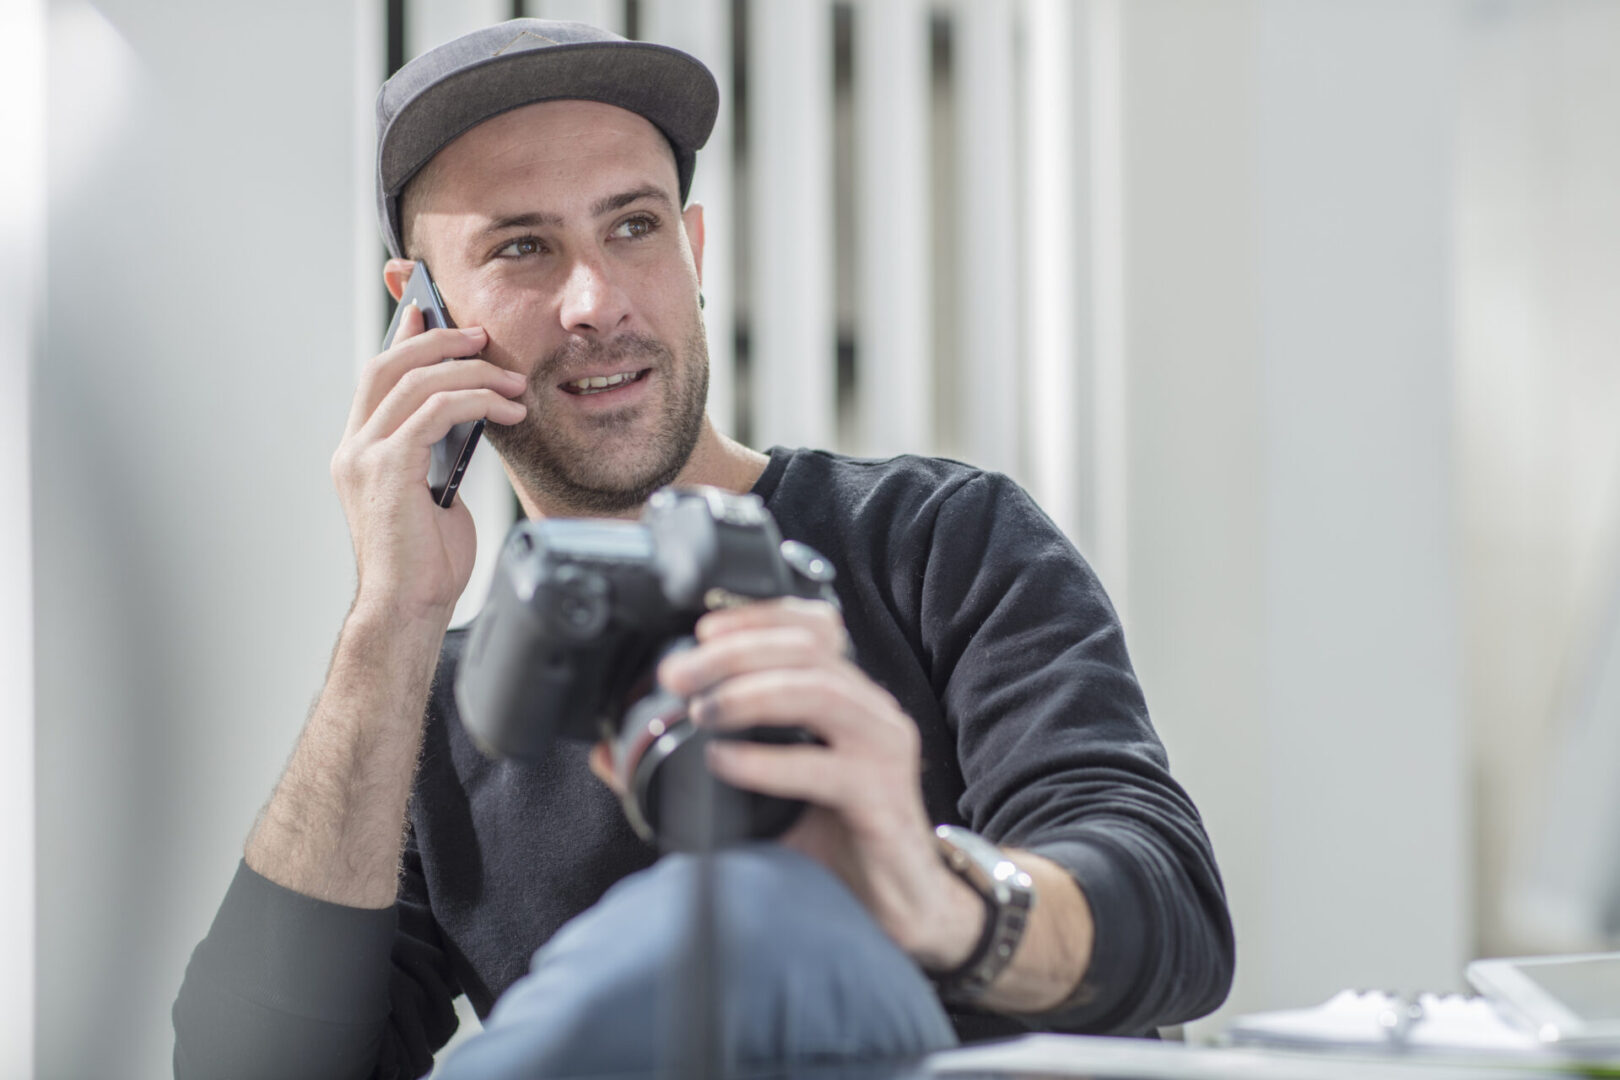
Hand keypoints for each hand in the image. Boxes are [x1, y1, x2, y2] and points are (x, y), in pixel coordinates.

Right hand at [330, 301, 527, 622]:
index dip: (404, 338)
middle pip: (388, 366)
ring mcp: (365, 457)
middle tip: (482, 337)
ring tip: (512, 381)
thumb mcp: (436, 493)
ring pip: (415, 382)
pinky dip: (478, 402)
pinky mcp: (388, 469)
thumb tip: (469, 419)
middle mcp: (354, 448)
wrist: (409, 608)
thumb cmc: (427, 563)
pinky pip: (436, 412)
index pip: (377, 377)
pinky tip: (509, 412)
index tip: (432, 313)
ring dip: (471, 372)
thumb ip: (438, 453)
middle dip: (438, 340)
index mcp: (360, 451)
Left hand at [651, 598, 986, 968]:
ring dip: (751, 692)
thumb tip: (614, 755)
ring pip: (820, 691)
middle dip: (735, 652)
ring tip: (702, 710)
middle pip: (808, 648)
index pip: (813, 625)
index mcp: (848, 697)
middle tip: (679, 674)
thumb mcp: (764, 791)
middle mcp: (872, 710)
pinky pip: (824, 767)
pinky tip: (725, 763)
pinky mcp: (883, 796)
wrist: (899, 906)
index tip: (700, 628)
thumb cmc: (835, 841)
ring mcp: (883, 749)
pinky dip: (767, 760)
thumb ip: (699, 764)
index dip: (757, 615)